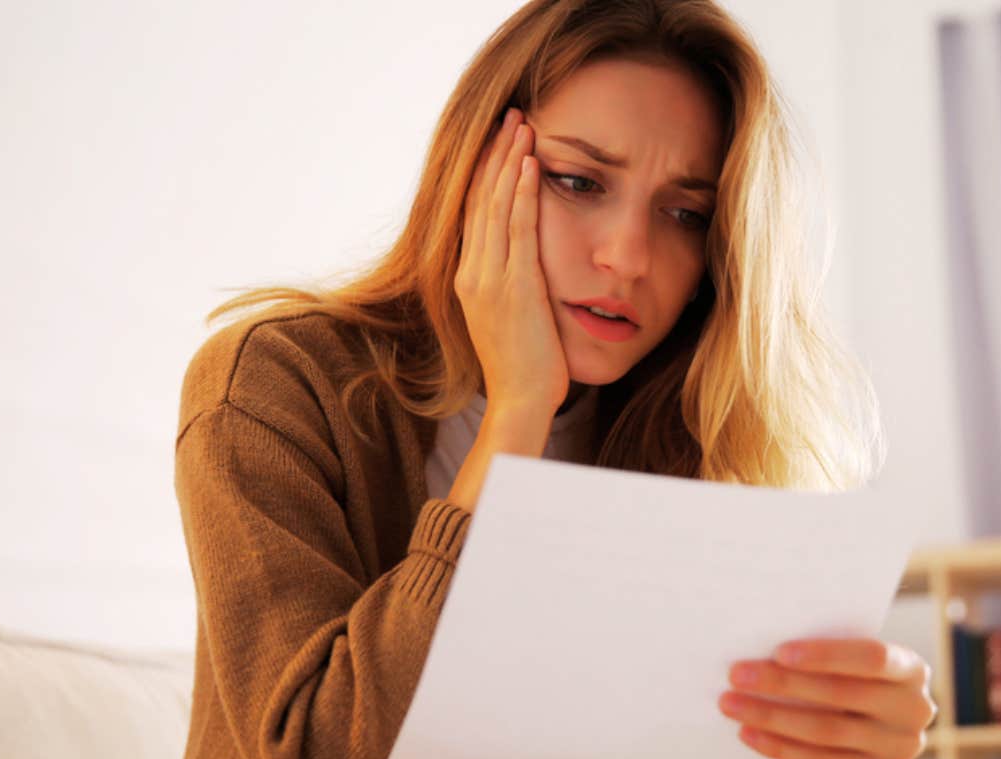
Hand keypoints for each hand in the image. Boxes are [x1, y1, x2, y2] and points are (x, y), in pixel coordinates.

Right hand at [455, 106, 567, 412]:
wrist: (520, 401)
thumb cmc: (525, 366)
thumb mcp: (512, 316)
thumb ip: (513, 284)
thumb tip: (528, 263)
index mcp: (469, 278)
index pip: (474, 211)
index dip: (485, 171)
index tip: (501, 139)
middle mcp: (472, 272)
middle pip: (480, 198)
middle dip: (496, 153)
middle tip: (512, 115)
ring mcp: (488, 278)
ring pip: (495, 205)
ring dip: (510, 161)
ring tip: (523, 125)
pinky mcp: (512, 287)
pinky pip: (516, 229)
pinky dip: (521, 193)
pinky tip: (531, 164)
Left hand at [717, 638, 936, 758]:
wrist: (885, 718)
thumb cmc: (856, 671)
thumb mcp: (857, 656)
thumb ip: (829, 651)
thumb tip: (763, 639)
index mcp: (911, 669)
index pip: (871, 658)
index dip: (826, 655)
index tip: (779, 651)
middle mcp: (912, 711)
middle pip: (841, 696)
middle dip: (782, 685)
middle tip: (737, 674)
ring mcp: (896, 748)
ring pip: (825, 733)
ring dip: (771, 719)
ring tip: (731, 703)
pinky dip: (779, 747)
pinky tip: (748, 733)